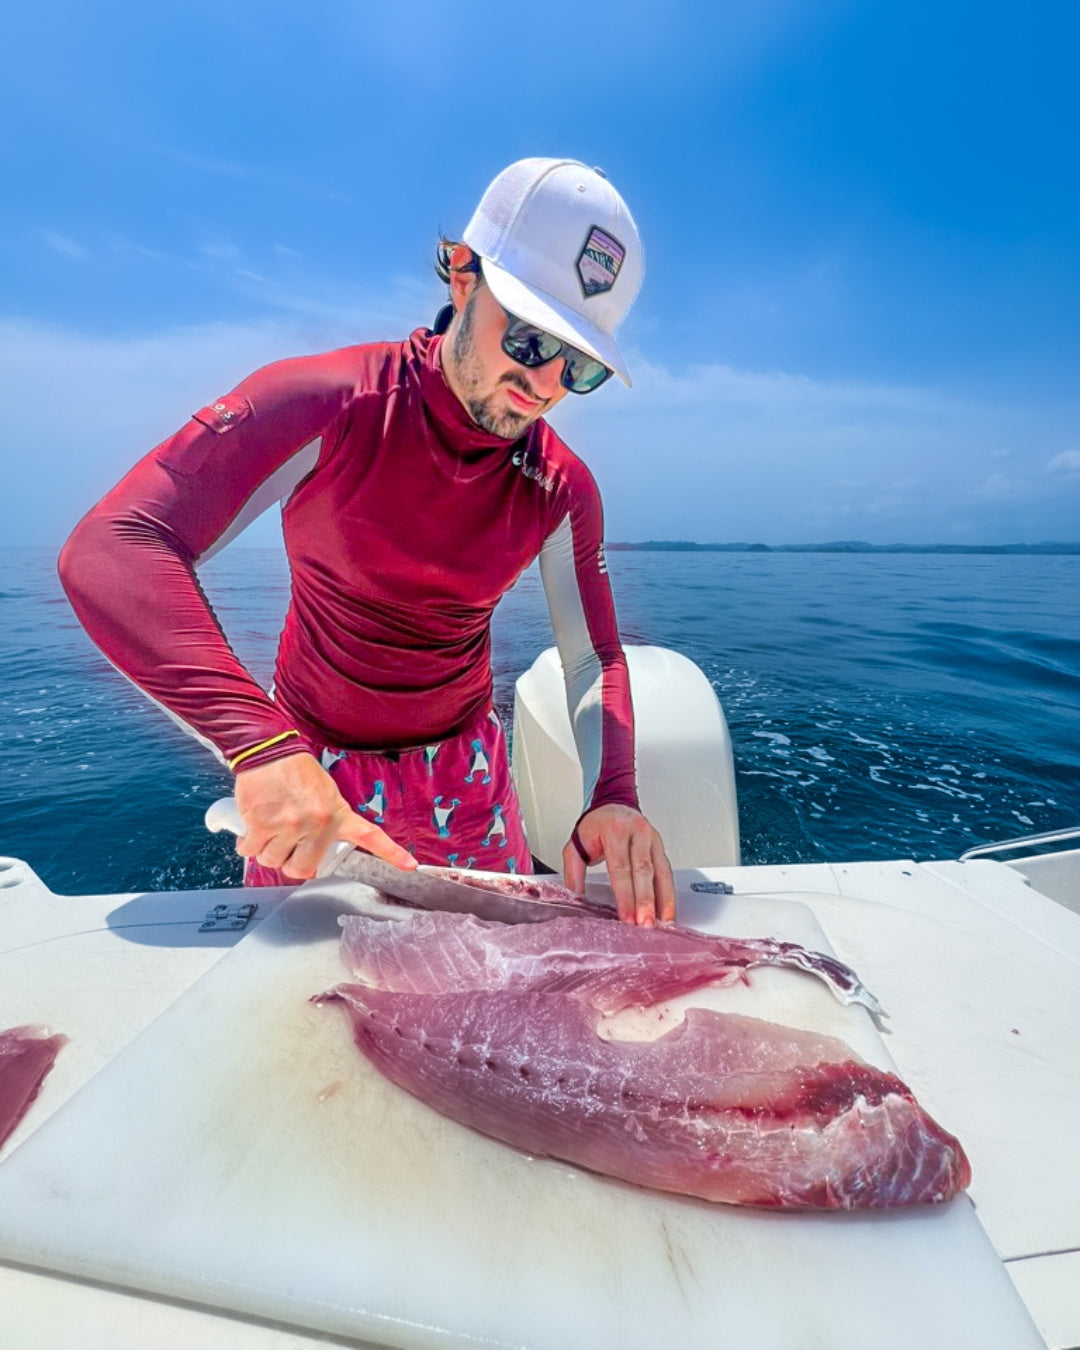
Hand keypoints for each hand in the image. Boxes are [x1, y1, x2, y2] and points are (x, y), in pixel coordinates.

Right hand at [233, 751, 416, 879]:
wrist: (269, 751)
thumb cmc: (295, 772)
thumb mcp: (325, 794)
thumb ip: (326, 824)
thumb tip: (312, 859)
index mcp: (337, 814)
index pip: (369, 835)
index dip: (391, 853)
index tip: (410, 865)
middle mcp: (317, 823)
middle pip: (302, 869)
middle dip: (291, 862)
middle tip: (286, 846)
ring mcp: (290, 826)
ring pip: (274, 861)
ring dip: (268, 852)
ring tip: (269, 829)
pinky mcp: (262, 825)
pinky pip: (252, 851)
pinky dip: (247, 845)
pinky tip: (252, 830)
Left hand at [562, 804, 675, 925]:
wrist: (613, 805)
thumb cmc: (596, 826)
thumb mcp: (577, 845)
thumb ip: (573, 871)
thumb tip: (574, 898)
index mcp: (615, 830)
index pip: (621, 867)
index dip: (625, 895)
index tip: (626, 917)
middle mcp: (637, 833)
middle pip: (643, 871)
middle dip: (645, 901)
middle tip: (644, 924)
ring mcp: (652, 839)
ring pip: (661, 873)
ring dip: (662, 901)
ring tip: (661, 924)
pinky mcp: (661, 848)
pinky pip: (667, 873)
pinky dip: (668, 895)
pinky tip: (667, 912)